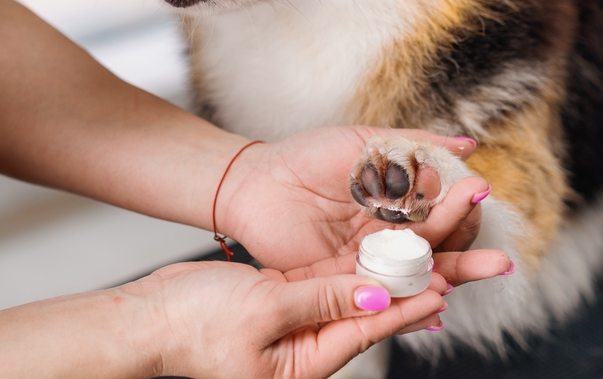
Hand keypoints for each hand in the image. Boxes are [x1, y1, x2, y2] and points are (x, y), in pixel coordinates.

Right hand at [125, 254, 447, 378]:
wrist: (149, 316)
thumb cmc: (194, 326)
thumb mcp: (264, 310)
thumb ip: (324, 300)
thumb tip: (379, 292)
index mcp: (305, 363)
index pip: (369, 328)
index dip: (407, 306)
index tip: (443, 285)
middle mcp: (309, 344)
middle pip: (371, 310)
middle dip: (411, 286)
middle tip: (453, 267)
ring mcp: (299, 318)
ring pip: (354, 289)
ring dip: (389, 267)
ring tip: (427, 244)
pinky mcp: (287, 295)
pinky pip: (330, 278)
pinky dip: (354, 261)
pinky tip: (381, 240)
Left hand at [219, 126, 511, 286]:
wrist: (256, 181)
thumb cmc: (308, 156)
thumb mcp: (368, 142)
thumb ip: (417, 145)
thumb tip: (469, 144)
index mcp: (398, 204)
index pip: (444, 216)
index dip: (463, 210)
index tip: (477, 191)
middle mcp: (389, 237)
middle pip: (440, 253)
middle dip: (472, 257)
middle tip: (501, 261)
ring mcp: (368, 261)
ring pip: (417, 277)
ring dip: (449, 280)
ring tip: (475, 278)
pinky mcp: (344, 282)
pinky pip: (382, 294)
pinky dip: (410, 301)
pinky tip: (436, 302)